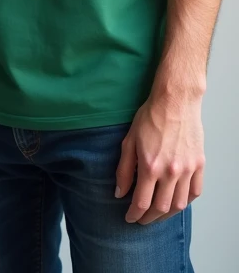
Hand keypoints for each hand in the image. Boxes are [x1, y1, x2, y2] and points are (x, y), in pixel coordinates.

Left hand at [115, 92, 204, 223]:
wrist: (175, 101)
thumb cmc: (151, 117)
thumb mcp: (129, 141)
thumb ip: (124, 169)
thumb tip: (119, 192)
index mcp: (150, 166)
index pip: (141, 202)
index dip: (134, 214)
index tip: (129, 217)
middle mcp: (170, 172)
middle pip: (160, 208)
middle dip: (149, 217)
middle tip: (142, 219)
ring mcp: (187, 169)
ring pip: (179, 204)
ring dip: (167, 214)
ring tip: (158, 214)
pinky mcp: (199, 164)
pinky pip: (195, 192)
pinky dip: (185, 202)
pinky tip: (176, 202)